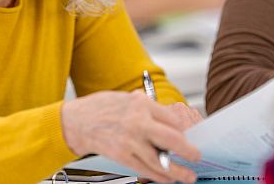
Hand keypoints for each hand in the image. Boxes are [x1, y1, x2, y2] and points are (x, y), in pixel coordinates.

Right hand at [61, 91, 199, 183]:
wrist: (76, 122)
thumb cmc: (99, 108)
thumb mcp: (125, 98)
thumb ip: (145, 106)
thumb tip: (166, 115)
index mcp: (140, 104)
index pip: (172, 119)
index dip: (185, 131)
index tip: (191, 137)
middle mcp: (137, 121)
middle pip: (172, 139)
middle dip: (188, 151)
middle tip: (197, 156)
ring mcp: (129, 141)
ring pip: (160, 160)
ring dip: (178, 171)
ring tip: (188, 176)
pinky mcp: (121, 156)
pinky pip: (145, 169)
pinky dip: (159, 176)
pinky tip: (168, 179)